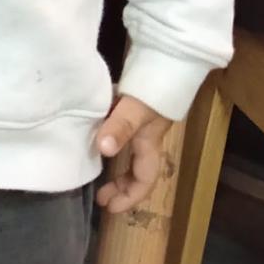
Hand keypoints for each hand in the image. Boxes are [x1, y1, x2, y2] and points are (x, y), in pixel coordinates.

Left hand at [95, 96, 171, 214]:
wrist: (169, 56)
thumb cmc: (156, 85)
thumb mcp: (136, 108)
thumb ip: (120, 126)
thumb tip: (104, 150)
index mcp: (150, 142)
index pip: (144, 179)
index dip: (130, 197)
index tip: (109, 208)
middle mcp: (146, 136)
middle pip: (137, 169)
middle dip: (121, 186)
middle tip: (101, 195)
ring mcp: (139, 122)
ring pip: (128, 152)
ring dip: (115, 164)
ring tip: (95, 168)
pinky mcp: (131, 107)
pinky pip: (119, 132)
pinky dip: (108, 139)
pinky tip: (93, 135)